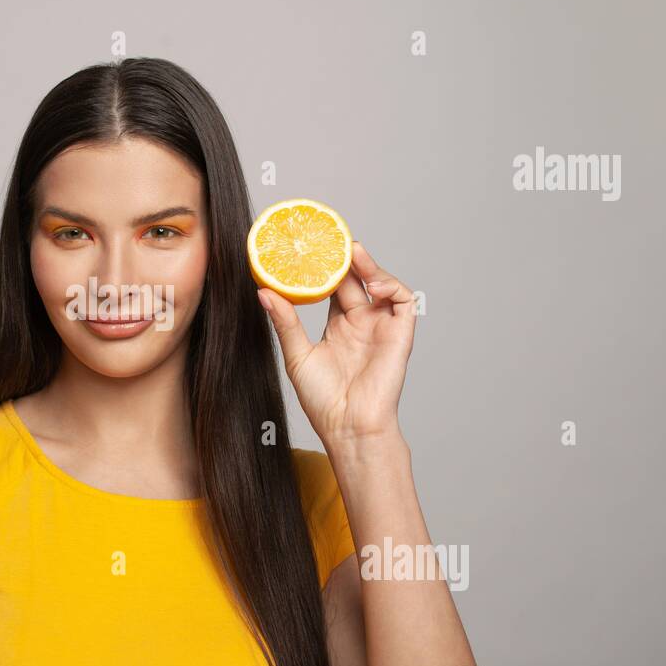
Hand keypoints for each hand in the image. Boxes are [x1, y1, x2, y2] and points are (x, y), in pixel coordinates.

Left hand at [258, 240, 415, 442]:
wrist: (348, 426)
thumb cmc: (323, 400)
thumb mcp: (296, 354)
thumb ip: (285, 322)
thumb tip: (264, 291)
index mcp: (338, 326)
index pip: (333, 286)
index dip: (325, 267)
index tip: (308, 247)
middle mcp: (361, 323)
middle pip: (356, 279)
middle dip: (345, 258)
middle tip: (330, 238)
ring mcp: (381, 327)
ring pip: (380, 283)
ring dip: (369, 265)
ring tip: (352, 251)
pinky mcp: (400, 334)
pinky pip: (402, 300)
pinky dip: (390, 285)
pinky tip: (372, 282)